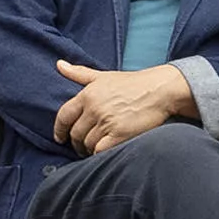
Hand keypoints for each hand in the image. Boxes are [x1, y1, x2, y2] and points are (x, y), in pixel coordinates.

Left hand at [53, 60, 193, 153]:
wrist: (159, 90)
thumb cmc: (131, 83)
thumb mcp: (103, 76)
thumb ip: (79, 73)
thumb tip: (59, 65)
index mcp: (87, 95)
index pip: (64, 116)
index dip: (58, 130)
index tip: (60, 138)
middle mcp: (94, 109)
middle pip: (75, 133)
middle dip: (76, 142)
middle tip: (81, 146)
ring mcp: (107, 122)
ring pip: (87, 143)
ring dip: (88, 149)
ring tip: (94, 149)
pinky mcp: (120, 134)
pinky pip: (100, 150)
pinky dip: (99, 153)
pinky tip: (104, 151)